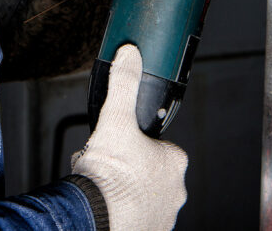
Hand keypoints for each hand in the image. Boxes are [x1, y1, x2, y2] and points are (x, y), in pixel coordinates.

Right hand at [72, 45, 187, 230]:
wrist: (96, 221)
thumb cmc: (109, 179)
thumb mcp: (115, 119)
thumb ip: (124, 83)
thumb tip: (130, 56)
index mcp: (174, 161)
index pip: (159, 144)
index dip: (136, 141)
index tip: (120, 143)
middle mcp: (175, 190)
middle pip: (151, 170)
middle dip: (130, 167)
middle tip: (109, 165)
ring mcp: (164, 214)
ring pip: (144, 194)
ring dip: (127, 189)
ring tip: (105, 186)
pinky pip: (137, 217)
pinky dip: (124, 212)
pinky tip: (107, 205)